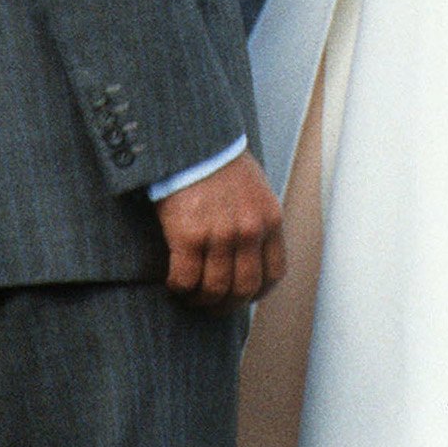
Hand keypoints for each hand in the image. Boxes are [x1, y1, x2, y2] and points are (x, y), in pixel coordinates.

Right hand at [156, 152, 285, 306]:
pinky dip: (179, 288)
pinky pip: (185, 279)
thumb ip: (257, 220)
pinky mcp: (188, 234)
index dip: (257, 293)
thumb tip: (251, 254)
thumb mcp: (255, 189)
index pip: (273, 274)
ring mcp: (220, 234)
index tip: (241, 296)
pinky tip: (173, 283)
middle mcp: (249, 230)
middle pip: (244, 289)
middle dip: (227, 305)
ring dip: (200, 301)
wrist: (192, 141)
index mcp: (270, 219)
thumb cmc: (220, 163)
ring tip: (190, 296)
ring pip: (214, 289)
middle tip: (211, 305)